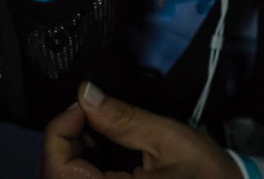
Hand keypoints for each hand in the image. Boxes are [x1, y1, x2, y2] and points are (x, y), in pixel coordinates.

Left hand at [42, 82, 240, 178]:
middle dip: (66, 141)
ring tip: (98, 129)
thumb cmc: (206, 174)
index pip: (58, 171)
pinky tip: (102, 150)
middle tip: (90, 114)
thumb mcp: (167, 139)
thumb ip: (122, 119)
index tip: (81, 106)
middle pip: (57, 177)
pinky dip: (85, 168)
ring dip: (73, 155)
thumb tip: (85, 94)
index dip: (60, 132)